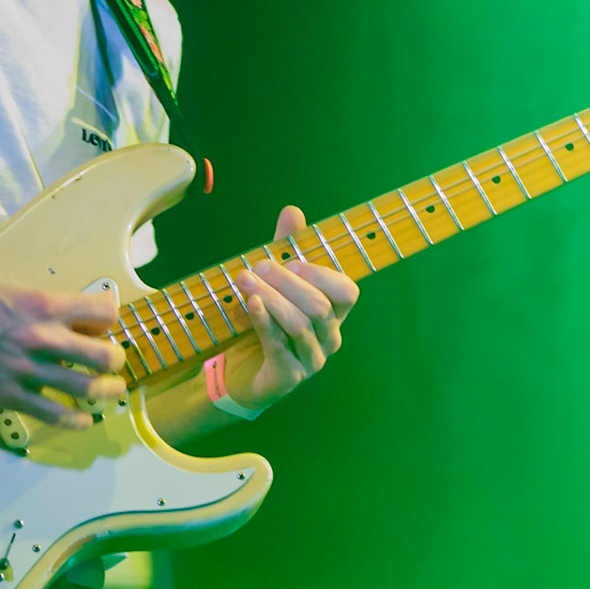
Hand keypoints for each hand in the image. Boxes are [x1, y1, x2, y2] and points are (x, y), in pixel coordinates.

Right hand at [0, 284, 127, 428]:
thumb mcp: (11, 292)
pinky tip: (83, 420)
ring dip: (106, 391)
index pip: (103, 313)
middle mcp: (42, 337)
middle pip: (104, 355)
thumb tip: (69, 318)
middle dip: (116, 360)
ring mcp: (27, 370)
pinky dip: (75, 420)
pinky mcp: (10, 395)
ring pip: (86, 388)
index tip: (105, 327)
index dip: (110, 320)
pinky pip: (54, 414)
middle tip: (114, 362)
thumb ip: (42, 306)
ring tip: (111, 391)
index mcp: (43, 305)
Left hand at [222, 206, 359, 411]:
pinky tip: (251, 304)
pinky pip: (279, 346)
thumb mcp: (275, 284)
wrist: (242, 371)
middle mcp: (328, 338)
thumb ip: (286, 250)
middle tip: (257, 267)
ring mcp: (311, 360)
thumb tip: (292, 211)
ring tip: (244, 280)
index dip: (322, 274)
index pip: (347, 292)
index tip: (293, 262)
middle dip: (286, 282)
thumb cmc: (266, 322)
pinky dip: (264, 321)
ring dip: (271, 298)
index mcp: (333, 314)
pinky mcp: (288, 377)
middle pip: (318, 306)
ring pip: (300, 325)